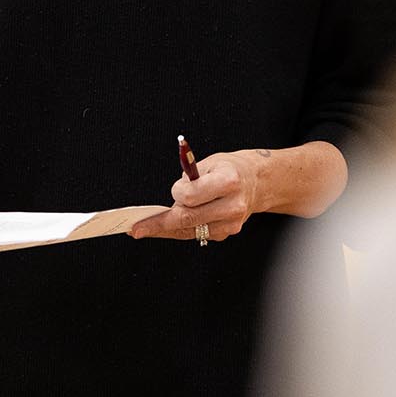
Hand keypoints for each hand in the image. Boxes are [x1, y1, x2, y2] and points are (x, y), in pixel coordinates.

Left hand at [128, 150, 265, 242]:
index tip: (174, 191)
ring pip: (189, 231)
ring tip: (147, 227)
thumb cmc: (230, 169)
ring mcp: (231, 223)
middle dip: (159, 223)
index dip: (177, 194)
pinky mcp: (227, 233)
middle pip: (188, 219)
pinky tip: (170, 226)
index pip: (191, 196)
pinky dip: (181, 229)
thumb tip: (171, 198)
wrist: (257, 182)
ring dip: (167, 229)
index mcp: (228, 181)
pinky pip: (197, 234)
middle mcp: (232, 205)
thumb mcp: (210, 162)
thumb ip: (190, 179)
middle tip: (138, 228)